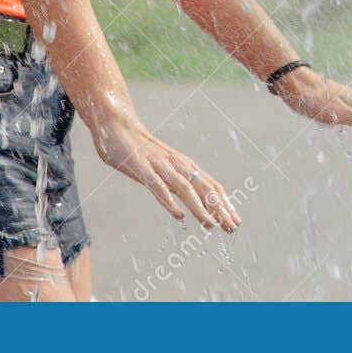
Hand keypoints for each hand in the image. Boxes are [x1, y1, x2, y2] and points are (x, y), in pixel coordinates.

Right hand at [91, 113, 239, 232]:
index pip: (210, 186)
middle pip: (203, 188)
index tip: (234, 222)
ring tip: (210, 225)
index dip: (224, 204)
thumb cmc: (139, 149)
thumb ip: (173, 183)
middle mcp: (177, 164)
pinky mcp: (142, 167)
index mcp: (183, 165)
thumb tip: (186, 203)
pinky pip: (157, 186)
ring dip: (199, 207)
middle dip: (219, 209)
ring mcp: (160, 165)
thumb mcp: (161, 169)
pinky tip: (178, 215)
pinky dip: (170, 201)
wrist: (117, 125)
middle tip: (231, 227)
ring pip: (184, 188)